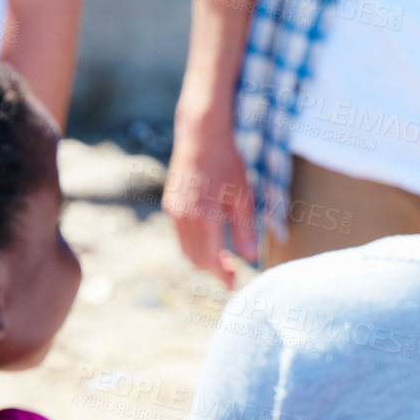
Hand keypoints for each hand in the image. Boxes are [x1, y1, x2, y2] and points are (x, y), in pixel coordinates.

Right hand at [165, 99, 256, 288]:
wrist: (200, 135)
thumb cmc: (227, 162)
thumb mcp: (244, 196)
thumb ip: (245, 229)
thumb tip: (249, 258)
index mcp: (203, 216)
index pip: (210, 259)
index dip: (221, 276)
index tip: (233, 284)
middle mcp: (183, 217)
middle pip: (194, 259)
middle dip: (212, 271)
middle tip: (232, 274)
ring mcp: (173, 211)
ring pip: (185, 249)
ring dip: (202, 260)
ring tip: (224, 261)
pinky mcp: (170, 204)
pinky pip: (180, 235)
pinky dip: (194, 246)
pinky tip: (211, 242)